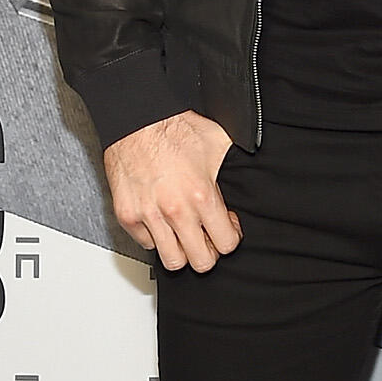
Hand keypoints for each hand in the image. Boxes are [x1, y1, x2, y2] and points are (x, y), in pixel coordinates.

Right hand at [104, 112, 241, 271]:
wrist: (135, 119)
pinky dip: (156, 238)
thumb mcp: (218, 143)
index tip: (225, 227)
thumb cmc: (172, 127)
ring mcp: (149, 216)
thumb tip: (253, 171)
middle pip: (201, 262)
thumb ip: (235, 166)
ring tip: (184, 234)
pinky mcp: (128, 216)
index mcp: (201, 196)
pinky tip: (162, 222)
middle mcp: (175, 210)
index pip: (226, 244)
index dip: (230, 237)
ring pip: (172, 260)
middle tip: (207, 237)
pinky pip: (146, 244)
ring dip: (182, 250)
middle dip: (209, 251)